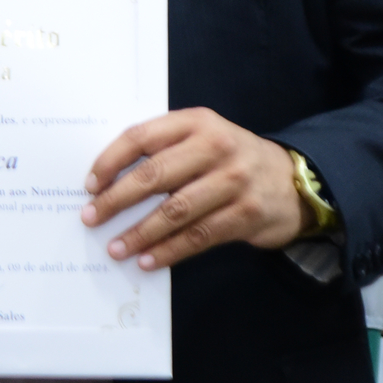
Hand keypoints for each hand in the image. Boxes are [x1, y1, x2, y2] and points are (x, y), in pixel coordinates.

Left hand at [79, 107, 308, 270]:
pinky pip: (198, 237)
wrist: (293, 180)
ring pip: (175, 211)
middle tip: (91, 217)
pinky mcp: (246, 215)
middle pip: (154, 175)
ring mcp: (233, 181)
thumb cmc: (230, 158)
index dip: (111, 161)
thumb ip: (165, 148)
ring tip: (115, 248)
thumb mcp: (202, 137)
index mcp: (196, 122)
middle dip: (116, 199)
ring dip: (140, 233)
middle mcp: (215, 147)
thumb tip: (108, 180)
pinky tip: (148, 260)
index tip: (90, 184)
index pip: (142, 137)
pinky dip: (169, 251)